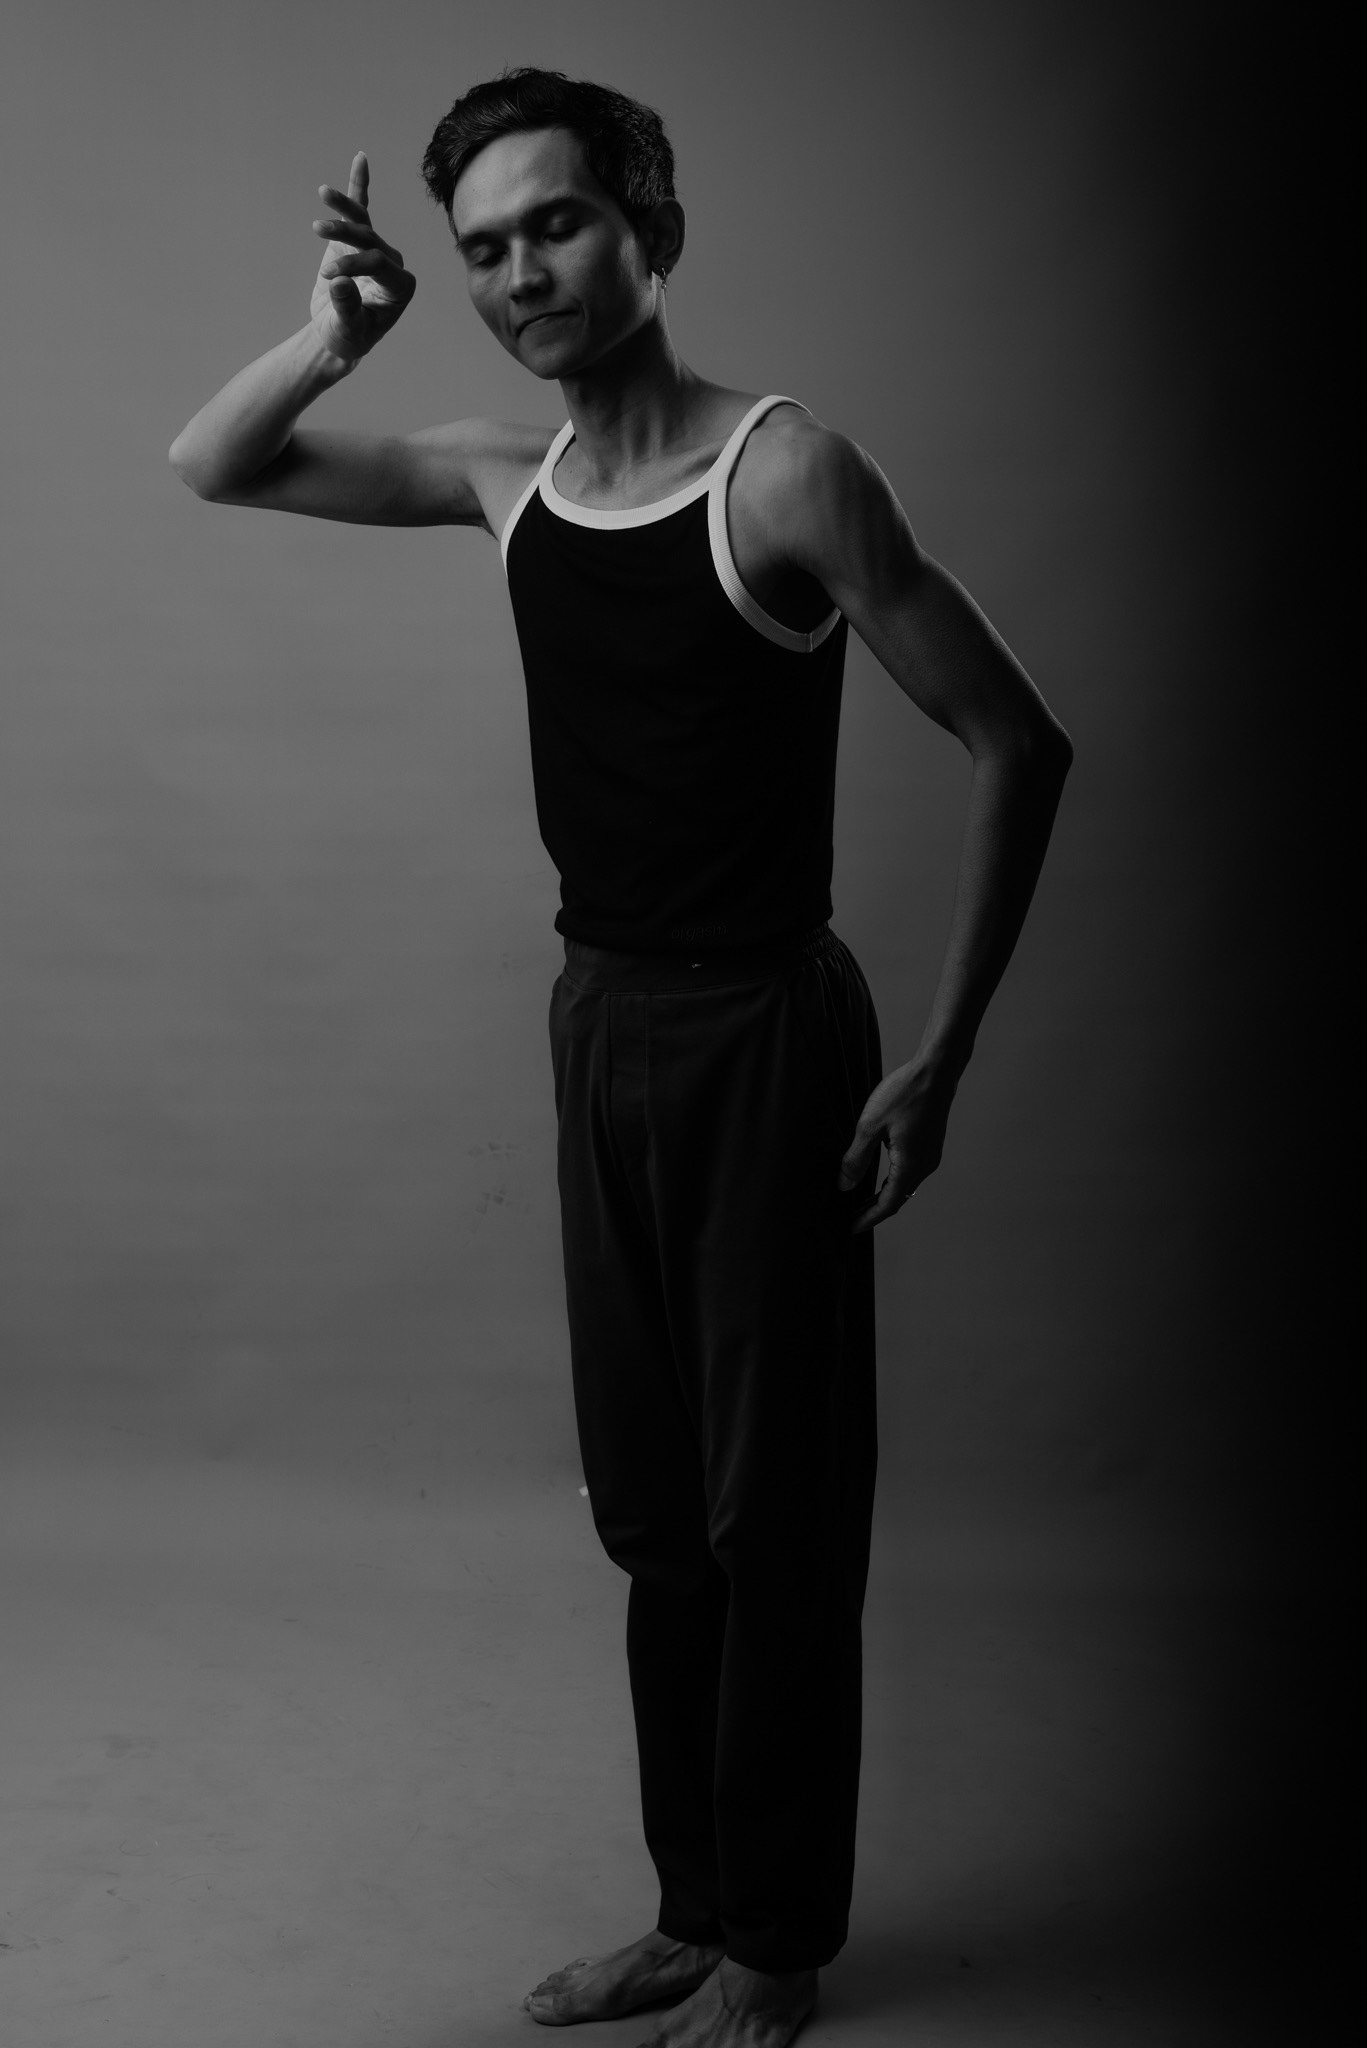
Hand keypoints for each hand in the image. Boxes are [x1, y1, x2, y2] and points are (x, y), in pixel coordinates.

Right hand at [309, 152, 414, 362]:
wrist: (340, 335)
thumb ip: (346, 308)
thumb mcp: (348, 330)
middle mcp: (394, 265)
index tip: (329, 277)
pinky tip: (361, 159)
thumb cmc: (349, 337)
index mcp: (401, 287)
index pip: (379, 263)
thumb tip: (339, 283)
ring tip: (324, 193)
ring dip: (343, 207)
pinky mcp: (358, 240)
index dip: (354, 265)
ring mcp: (377, 250)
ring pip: (363, 223)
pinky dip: (359, 186)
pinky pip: (362, 210)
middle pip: (370, 239)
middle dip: (343, 235)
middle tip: (316, 233)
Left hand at [837, 1057, 956, 1231]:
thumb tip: (844, 1186)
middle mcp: (925, 1166)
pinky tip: (880, 1176)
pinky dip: (894, 1181)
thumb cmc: (904, 1094)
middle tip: (851, 1217)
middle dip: (874, 1210)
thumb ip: (856, 1159)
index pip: (888, 1205)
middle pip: (898, 1199)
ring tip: (861, 1200)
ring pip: (905, 1186)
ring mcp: (930, 1156)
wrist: (936, 1071)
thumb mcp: (870, 1126)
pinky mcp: (931, 1145)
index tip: (851, 1228)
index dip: (868, 1218)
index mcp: (910, 1166)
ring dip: (884, 1196)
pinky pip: (911, 1172)